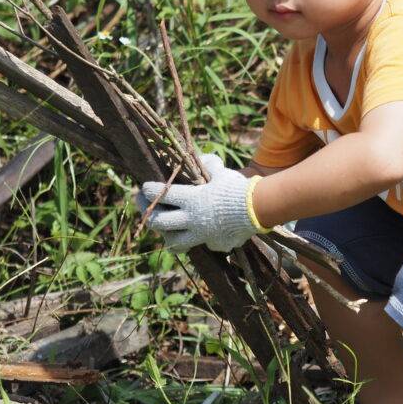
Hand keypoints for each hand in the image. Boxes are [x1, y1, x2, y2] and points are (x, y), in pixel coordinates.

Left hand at [136, 154, 258, 252]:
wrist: (259, 208)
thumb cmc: (238, 187)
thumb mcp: (222, 172)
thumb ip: (208, 164)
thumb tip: (201, 158)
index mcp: (191, 200)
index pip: (160, 195)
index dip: (148, 190)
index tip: (144, 187)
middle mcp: (192, 220)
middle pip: (158, 223)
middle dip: (146, 213)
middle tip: (143, 206)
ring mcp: (202, 235)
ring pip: (174, 242)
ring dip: (168, 235)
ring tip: (166, 230)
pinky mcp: (215, 244)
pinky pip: (203, 245)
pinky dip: (201, 239)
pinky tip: (203, 234)